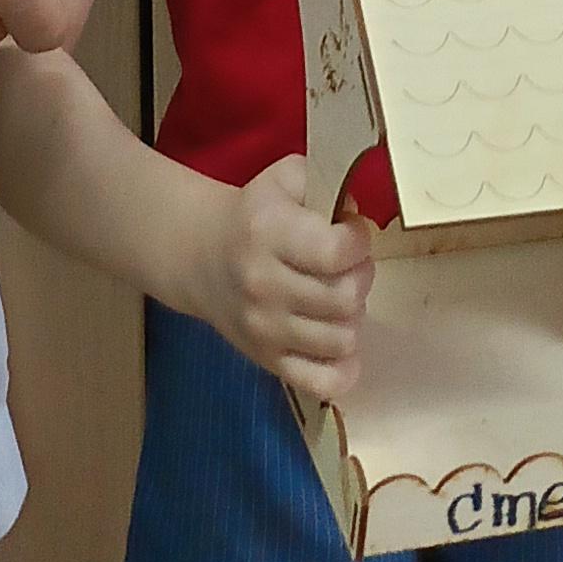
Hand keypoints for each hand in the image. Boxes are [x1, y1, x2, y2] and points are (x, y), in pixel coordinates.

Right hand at [193, 156, 376, 404]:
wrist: (201, 256)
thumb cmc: (254, 214)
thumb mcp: (285, 179)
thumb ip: (326, 181)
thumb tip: (358, 209)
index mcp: (269, 233)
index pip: (335, 252)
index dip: (359, 240)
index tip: (353, 231)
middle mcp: (265, 285)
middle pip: (344, 298)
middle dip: (361, 276)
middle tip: (350, 265)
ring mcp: (265, 329)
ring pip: (340, 340)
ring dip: (353, 316)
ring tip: (340, 296)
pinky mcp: (267, 361)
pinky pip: (321, 383)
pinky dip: (343, 370)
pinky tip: (341, 345)